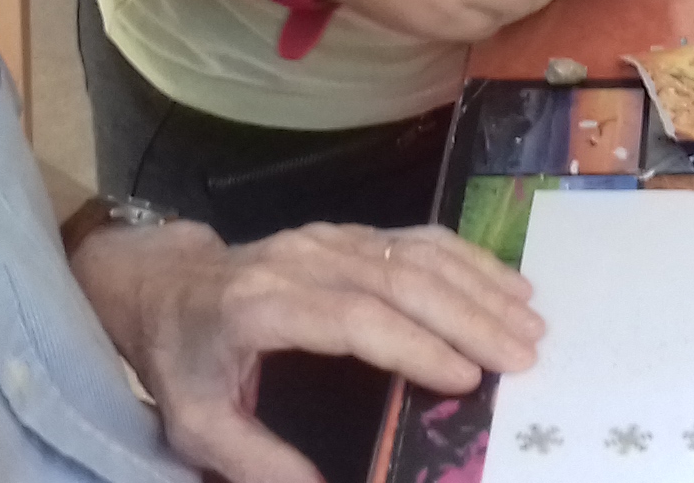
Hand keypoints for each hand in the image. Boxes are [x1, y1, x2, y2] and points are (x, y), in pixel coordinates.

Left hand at [75, 219, 541, 482]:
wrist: (162, 286)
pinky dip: (469, 260)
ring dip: (480, 287)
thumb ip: (258, 461)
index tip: (465, 379)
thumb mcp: (197, 425)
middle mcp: (300, 260)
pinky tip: (509, 283)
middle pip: (398, 280)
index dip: (413, 345)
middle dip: (469, 318)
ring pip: (415, 253)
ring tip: (531, 325)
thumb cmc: (182, 360)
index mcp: (260, 306)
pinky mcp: (346, 233)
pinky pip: (415, 238)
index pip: (351, 318)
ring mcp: (328, 238)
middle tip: (524, 357)